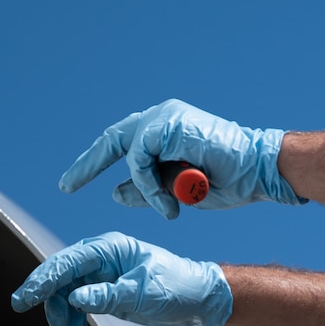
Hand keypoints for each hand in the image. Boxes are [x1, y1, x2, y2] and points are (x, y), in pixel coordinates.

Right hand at [9, 232, 231, 325]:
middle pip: (61, 272)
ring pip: (66, 289)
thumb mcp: (143, 294)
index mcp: (111, 248)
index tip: (27, 296)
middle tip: (24, 307)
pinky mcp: (106, 291)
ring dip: (59, 307)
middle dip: (44, 291)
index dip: (44, 278)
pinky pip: (78, 301)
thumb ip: (107, 296)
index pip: (69, 260)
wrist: (199, 300)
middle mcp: (103, 258)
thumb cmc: (178, 287)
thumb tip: (74, 298)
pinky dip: (72, 314)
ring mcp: (103, 275)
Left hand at [58, 99, 302, 219]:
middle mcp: (163, 117)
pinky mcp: (169, 124)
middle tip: (67, 186)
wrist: (257, 171)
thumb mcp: (176, 190)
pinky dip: (149, 183)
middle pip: (114, 139)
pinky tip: (169, 200)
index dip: (94, 162)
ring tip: (168, 209)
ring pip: (131, 153)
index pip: (122, 142)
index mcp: (166, 129)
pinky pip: (141, 157)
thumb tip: (115, 192)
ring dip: (145, 188)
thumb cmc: (226, 180)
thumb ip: (147, 189)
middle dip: (88, 165)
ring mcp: (166, 117)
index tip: (71, 183)